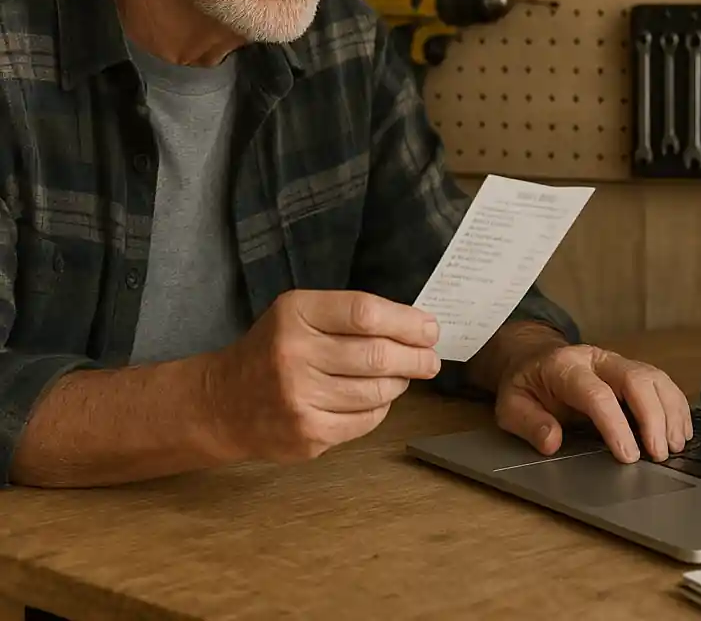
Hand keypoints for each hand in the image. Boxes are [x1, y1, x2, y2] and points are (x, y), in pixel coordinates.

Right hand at [202, 289, 440, 463]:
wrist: (222, 403)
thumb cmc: (273, 349)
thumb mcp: (300, 314)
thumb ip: (349, 314)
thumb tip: (415, 328)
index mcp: (295, 314)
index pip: (365, 313)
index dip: (406, 322)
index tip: (429, 328)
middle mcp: (294, 355)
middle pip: (377, 355)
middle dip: (415, 357)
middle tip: (430, 359)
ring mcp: (299, 399)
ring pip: (377, 391)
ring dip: (399, 383)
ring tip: (402, 376)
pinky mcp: (307, 435)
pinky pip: (365, 421)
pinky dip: (380, 408)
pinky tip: (377, 398)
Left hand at [493, 344, 692, 463]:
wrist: (532, 359)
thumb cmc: (525, 386)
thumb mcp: (510, 406)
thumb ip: (529, 424)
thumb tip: (552, 441)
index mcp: (565, 366)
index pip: (597, 393)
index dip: (615, 425)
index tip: (629, 456)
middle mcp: (596, 359)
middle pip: (635, 379)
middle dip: (653, 417)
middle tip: (660, 454)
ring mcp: (616, 361)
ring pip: (654, 377)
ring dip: (669, 412)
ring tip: (675, 446)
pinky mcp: (631, 369)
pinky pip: (661, 382)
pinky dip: (675, 406)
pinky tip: (681, 431)